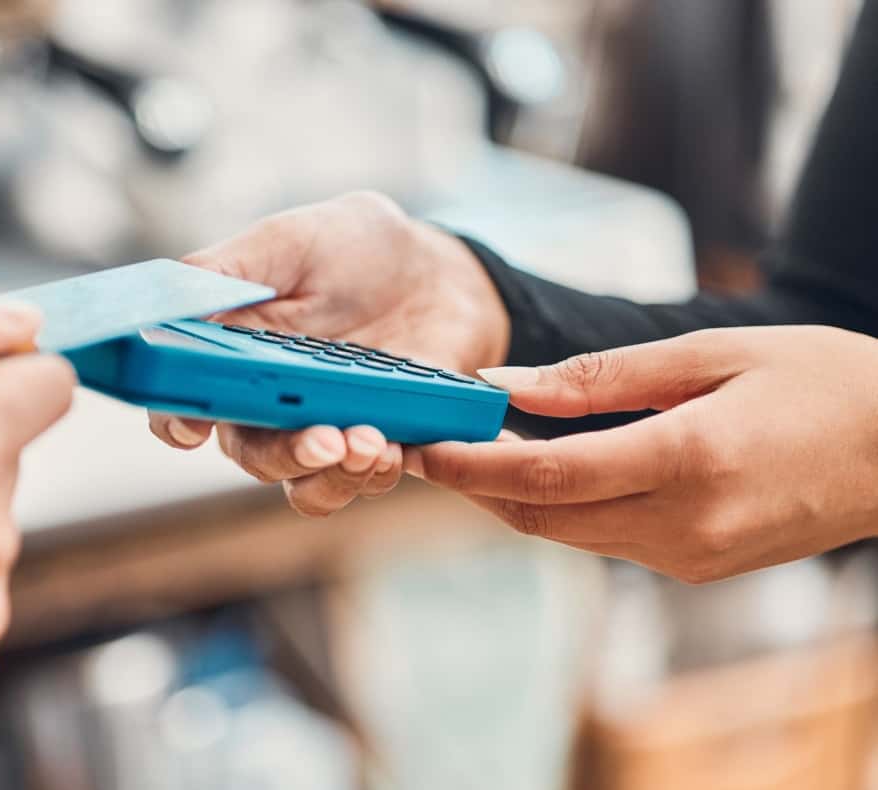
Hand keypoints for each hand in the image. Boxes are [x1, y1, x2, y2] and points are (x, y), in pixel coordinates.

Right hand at [148, 192, 509, 515]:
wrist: (440, 267)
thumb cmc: (353, 247)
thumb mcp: (287, 240)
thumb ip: (225, 270)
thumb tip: (167, 295)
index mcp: (232, 355)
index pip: (181, 402)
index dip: (177, 419)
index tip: (196, 426)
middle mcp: (268, 403)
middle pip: (251, 455)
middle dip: (284, 455)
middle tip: (323, 438)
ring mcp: (322, 428)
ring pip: (304, 486)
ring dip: (331, 477)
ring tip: (368, 443)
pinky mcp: (377, 443)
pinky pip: (363, 483)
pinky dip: (375, 474)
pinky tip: (396, 444)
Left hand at [413, 326, 877, 583]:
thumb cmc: (819, 382)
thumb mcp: (710, 354)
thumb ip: (600, 376)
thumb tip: (505, 386)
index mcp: (688, 461)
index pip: (544, 477)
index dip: (469, 465)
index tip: (416, 445)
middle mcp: (683, 525)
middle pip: (541, 517)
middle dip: (475, 485)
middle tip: (428, 444)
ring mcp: (691, 556)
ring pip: (567, 533)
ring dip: (512, 496)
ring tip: (474, 446)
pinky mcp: (698, 565)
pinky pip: (605, 538)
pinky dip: (562, 505)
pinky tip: (545, 465)